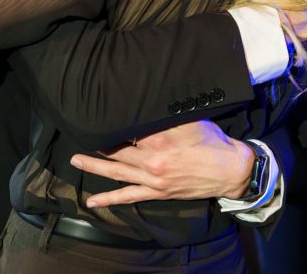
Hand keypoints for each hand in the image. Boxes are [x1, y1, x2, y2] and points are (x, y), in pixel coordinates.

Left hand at [70, 120, 253, 207]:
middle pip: (118, 151)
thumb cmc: (213, 142)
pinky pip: (129, 197)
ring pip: (117, 173)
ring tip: (76, 160)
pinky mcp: (157, 193)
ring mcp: (153, 180)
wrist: (230, 171)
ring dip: (95, 167)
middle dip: (98, 143)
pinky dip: (109, 199)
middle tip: (80, 133)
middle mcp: (153, 161)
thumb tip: (146, 104)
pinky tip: (92, 202)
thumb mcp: (192, 120)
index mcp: (161, 140)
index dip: (115, 123)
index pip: (130, 130)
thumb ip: (167, 114)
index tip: (99, 114)